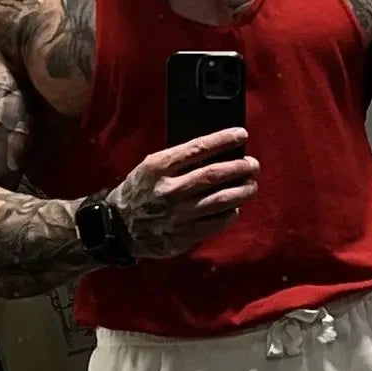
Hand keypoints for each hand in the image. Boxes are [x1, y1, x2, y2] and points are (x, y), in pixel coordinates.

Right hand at [110, 129, 258, 259]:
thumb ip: (178, 160)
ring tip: (251, 185)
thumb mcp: (150, 167)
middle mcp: (169, 189)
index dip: (223, 140)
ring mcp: (177, 214)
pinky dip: (230, 214)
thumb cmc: (139, 191)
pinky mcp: (183, 235)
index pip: (198, 147)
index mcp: (158, 166)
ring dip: (242, 191)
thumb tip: (216, 152)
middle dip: (239, 167)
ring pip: (220, 200)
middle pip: (214, 175)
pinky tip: (235, 207)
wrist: (117, 227)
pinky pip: (216, 223)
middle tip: (253, 164)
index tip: (241, 135)